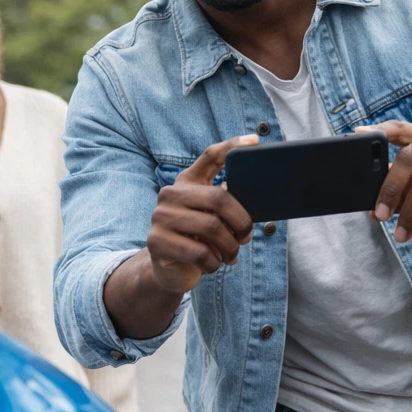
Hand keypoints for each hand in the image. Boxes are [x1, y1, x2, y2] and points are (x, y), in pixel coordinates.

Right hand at [145, 135, 258, 292]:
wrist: (169, 269)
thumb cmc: (198, 240)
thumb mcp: (212, 219)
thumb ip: (226, 209)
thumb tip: (251, 212)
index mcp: (187, 182)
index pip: (210, 156)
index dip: (232, 146)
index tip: (255, 141)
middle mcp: (170, 194)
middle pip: (218, 198)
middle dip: (241, 221)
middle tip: (245, 237)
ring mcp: (160, 216)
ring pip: (212, 228)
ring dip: (229, 247)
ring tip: (230, 255)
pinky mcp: (157, 241)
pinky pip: (200, 252)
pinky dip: (214, 263)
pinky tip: (212, 265)